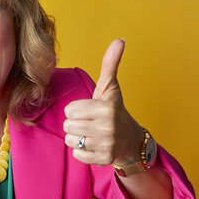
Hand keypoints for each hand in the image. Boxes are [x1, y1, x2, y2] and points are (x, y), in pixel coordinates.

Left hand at [63, 39, 143, 165]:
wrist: (130, 139)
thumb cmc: (114, 110)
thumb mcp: (110, 87)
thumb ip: (110, 64)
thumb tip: (120, 39)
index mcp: (105, 108)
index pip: (70, 110)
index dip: (76, 110)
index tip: (89, 111)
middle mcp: (107, 127)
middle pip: (68, 126)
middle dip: (75, 124)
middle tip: (90, 123)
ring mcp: (106, 145)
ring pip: (70, 140)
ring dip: (77, 138)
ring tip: (91, 134)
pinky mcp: (104, 159)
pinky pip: (77, 155)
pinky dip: (81, 152)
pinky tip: (93, 145)